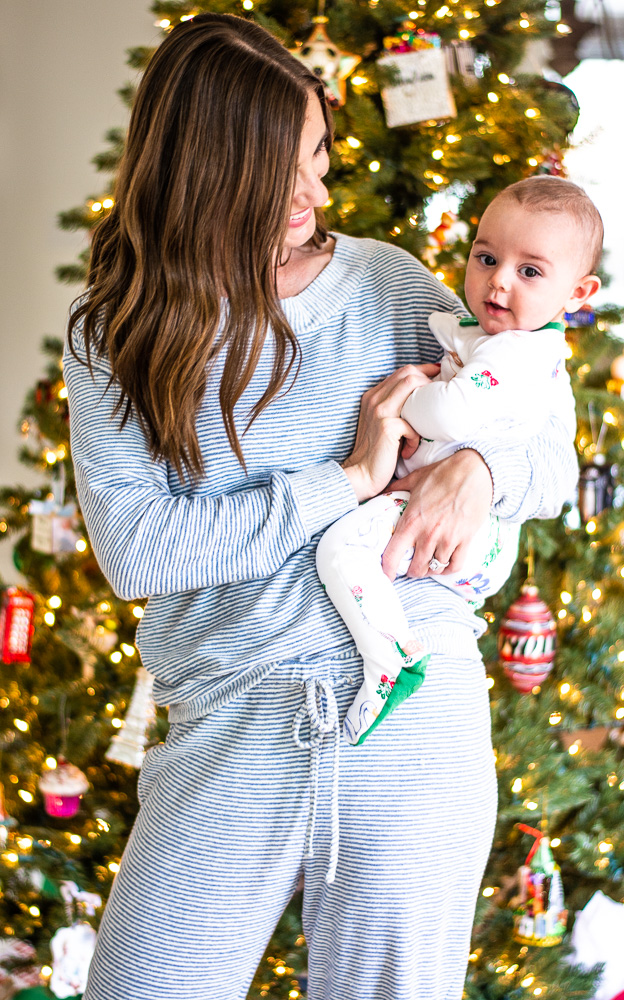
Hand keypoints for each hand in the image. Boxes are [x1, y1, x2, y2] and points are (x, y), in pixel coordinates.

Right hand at [341, 364, 440, 501]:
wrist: (361, 475)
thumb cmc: (378, 452)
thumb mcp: (384, 424)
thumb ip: (397, 408)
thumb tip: (425, 398)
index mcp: (373, 396)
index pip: (402, 371)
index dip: (424, 371)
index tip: (438, 375)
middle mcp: (374, 399)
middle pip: (408, 374)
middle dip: (429, 383)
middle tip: (439, 399)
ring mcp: (379, 411)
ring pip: (412, 387)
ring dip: (426, 404)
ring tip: (427, 423)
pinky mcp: (387, 427)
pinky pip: (413, 423)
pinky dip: (416, 437)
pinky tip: (409, 450)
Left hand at [381, 449, 493, 579]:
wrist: (475, 471)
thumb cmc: (443, 473)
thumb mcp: (414, 479)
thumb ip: (396, 488)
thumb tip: (381, 491)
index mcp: (411, 521)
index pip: (393, 555)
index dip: (387, 569)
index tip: (387, 574)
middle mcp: (428, 534)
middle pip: (416, 569)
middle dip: (411, 571)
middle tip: (410, 567)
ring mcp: (448, 539)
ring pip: (435, 569)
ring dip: (430, 569)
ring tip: (427, 565)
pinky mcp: (466, 540)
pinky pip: (455, 565)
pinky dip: (448, 569)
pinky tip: (444, 564)